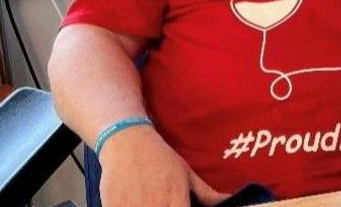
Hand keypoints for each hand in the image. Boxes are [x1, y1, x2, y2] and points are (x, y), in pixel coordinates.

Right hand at [98, 126, 230, 206]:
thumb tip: (227, 201)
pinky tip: (131, 203)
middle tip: (162, 205)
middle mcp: (155, 204)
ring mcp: (132, 206)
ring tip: (147, 202)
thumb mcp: (186, 173)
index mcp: (176, 198)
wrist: (127, 141)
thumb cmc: (160, 158)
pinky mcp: (112, 205)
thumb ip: (207, 194)